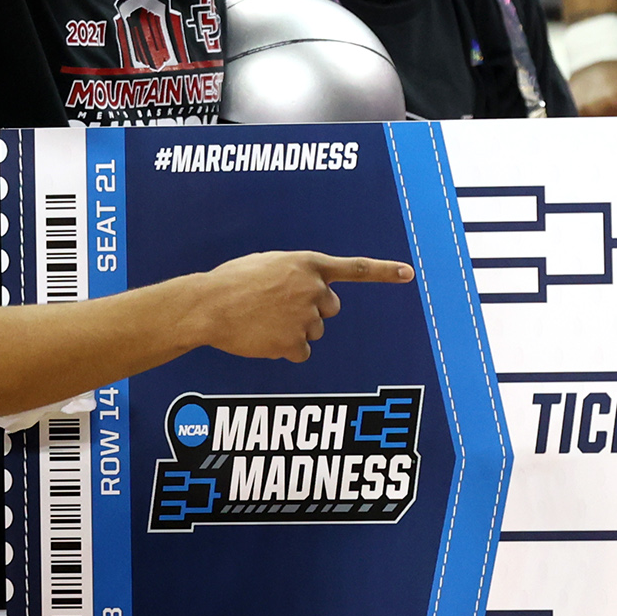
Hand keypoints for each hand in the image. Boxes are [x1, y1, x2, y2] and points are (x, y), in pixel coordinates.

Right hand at [185, 251, 414, 362]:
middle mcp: (313, 289)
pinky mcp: (294, 342)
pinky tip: (263, 339)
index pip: (355, 269)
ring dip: (293, 329)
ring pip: (313, 331)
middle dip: (311, 310)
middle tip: (278, 307)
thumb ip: (295, 273)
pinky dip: (284, 349)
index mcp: (307, 264)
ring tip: (262, 320)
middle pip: (330, 308)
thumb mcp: (267, 263)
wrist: (206, 305)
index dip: (384, 272)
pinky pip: (301, 352)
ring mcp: (305, 317)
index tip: (409, 274)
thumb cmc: (230, 282)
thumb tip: (307, 290)